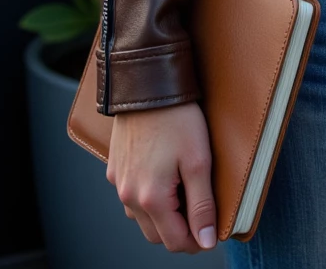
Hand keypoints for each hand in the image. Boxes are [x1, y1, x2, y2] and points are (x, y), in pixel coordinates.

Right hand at [107, 100, 217, 252]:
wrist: (147, 84)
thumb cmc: (177, 119)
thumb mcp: (199, 161)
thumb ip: (202, 206)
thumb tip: (205, 241)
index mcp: (151, 199)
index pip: (174, 242)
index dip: (197, 242)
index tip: (211, 232)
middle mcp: (129, 196)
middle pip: (156, 235)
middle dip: (180, 232)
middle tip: (201, 213)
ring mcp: (119, 182)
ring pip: (142, 218)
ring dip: (163, 217)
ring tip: (184, 194)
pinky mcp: (115, 168)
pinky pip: (131, 197)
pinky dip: (148, 199)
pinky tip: (164, 179)